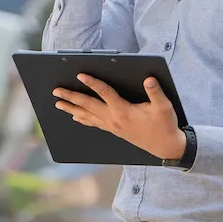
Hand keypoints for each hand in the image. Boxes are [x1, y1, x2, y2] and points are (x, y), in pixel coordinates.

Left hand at [53, 74, 185, 159]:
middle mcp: (113, 119)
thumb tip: (148, 79)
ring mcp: (112, 126)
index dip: (92, 83)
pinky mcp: (114, 130)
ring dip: (71, 108)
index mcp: (123, 111)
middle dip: (71, 97)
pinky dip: (82, 119)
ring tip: (58, 103)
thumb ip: (155, 92)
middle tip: (56, 91)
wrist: (166, 146)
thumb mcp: (164, 107)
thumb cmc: (164, 125)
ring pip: (87, 116)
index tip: (80, 75)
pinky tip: (75, 116)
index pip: (105, 93)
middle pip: (88, 105)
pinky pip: (93, 123)